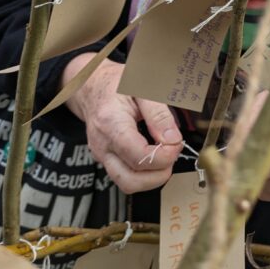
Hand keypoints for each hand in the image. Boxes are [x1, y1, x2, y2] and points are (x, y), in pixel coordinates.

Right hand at [64, 55, 181, 192]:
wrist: (92, 85)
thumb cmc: (117, 84)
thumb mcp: (143, 87)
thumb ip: (159, 114)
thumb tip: (172, 140)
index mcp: (111, 123)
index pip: (138, 157)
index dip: (164, 156)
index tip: (177, 143)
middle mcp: (102, 145)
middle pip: (131, 181)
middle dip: (158, 175)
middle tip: (171, 153)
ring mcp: (101, 155)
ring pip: (127, 184)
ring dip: (152, 178)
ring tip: (163, 155)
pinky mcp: (105, 160)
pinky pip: (126, 176)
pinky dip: (144, 173)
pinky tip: (153, 154)